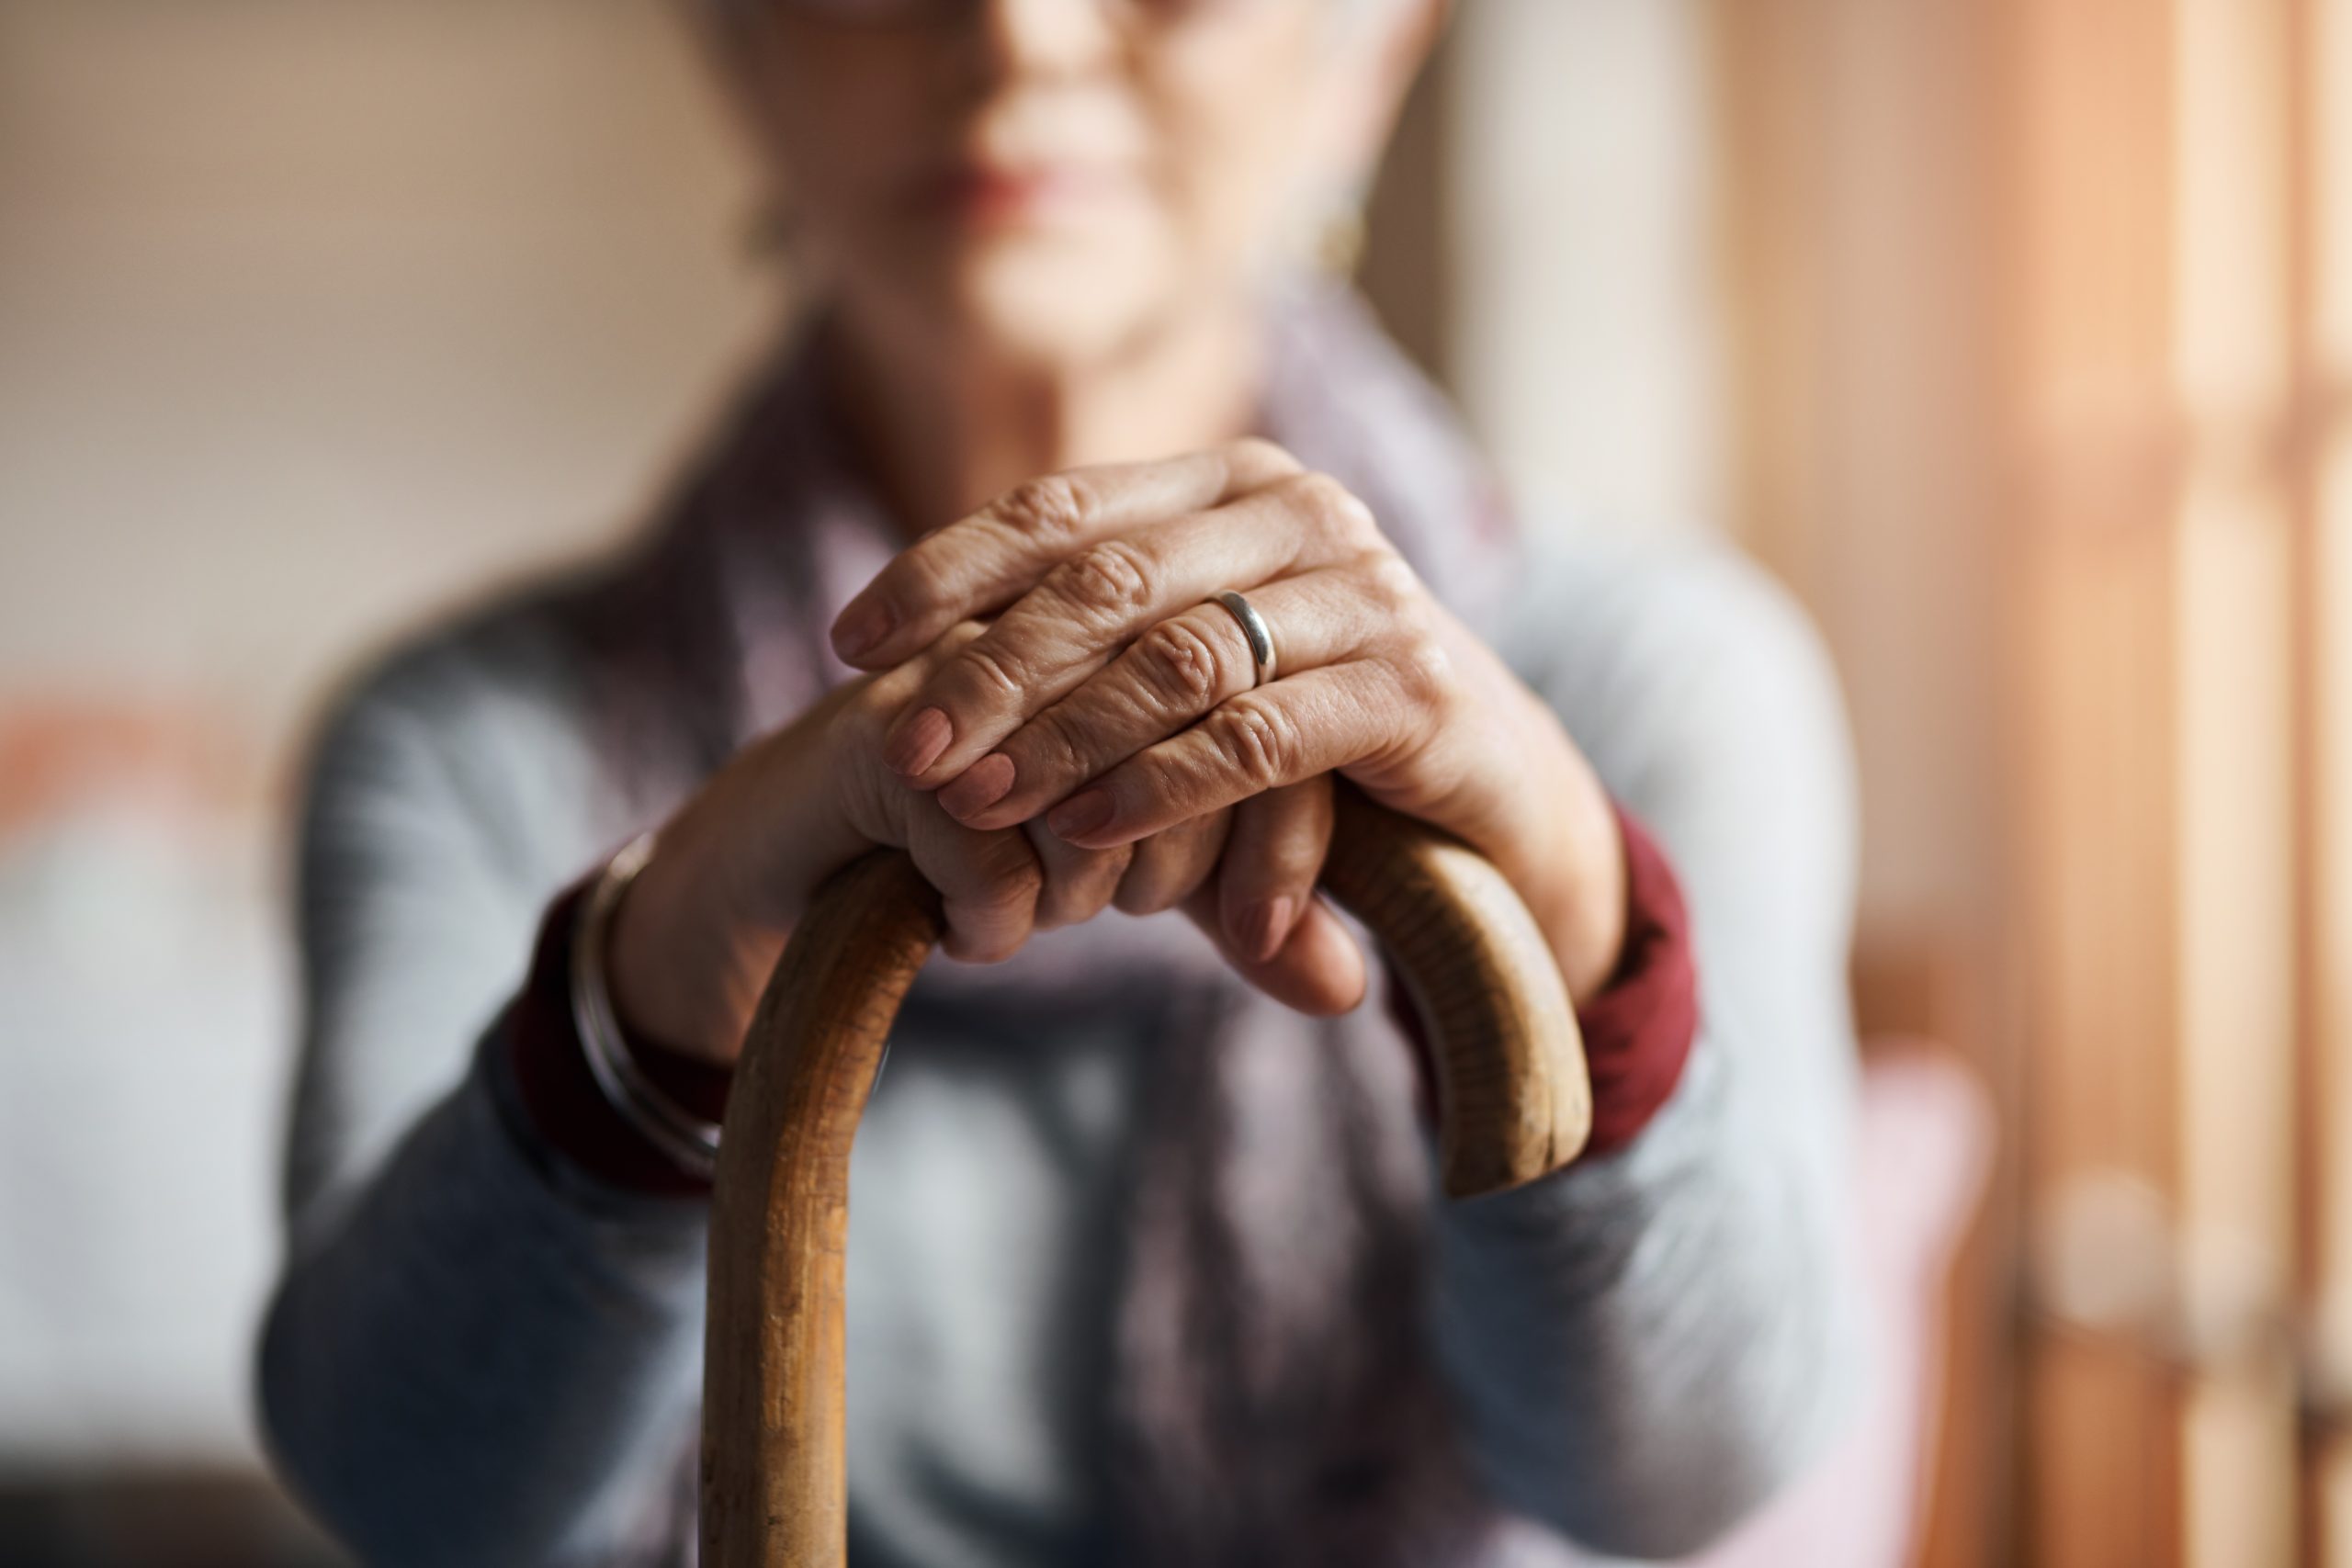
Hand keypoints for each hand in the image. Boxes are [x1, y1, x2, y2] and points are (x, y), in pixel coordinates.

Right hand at [603, 622, 1361, 1067]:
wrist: (792, 859)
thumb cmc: (986, 848)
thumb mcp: (1143, 876)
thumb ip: (1252, 915)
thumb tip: (1352, 989)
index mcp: (1142, 625)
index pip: (1273, 715)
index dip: (1285, 840)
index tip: (1252, 928)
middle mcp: (1063, 627)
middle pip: (1198, 747)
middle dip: (1179, 867)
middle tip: (1120, 911)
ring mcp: (970, 671)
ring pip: (1097, 799)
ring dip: (1083, 891)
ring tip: (1046, 917)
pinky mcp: (886, 741)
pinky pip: (991, 850)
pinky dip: (997, 920)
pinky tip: (975, 936)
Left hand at [829, 439, 1629, 1004]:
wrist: (1496, 797)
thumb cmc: (1315, 734)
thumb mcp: (1195, 676)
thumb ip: (1088, 655)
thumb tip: (900, 675)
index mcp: (1233, 484)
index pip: (1063, 508)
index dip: (946, 570)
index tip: (851, 643)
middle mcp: (1301, 512)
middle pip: (1107, 580)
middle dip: (987, 669)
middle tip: (902, 747)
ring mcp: (1365, 591)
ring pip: (1176, 655)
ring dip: (1061, 736)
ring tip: (977, 801)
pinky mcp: (1411, 687)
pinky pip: (1258, 736)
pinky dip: (1162, 786)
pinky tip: (1086, 830)